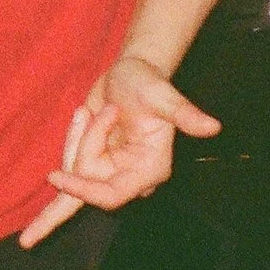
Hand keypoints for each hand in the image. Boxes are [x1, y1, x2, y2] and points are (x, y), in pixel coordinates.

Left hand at [18, 57, 219, 246]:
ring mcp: (109, 173)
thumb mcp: (165, 96)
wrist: (131, 74)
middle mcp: (130, 178)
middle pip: (86, 184)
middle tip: (86, 112)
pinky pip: (68, 164)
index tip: (56, 176)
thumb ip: (184, 114)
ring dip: (78, 135)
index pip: (111, 195)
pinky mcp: (92, 164)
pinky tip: (84, 112)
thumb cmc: (149, 83)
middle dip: (81, 148)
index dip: (83, 190)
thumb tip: (213, 127)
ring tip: (95, 106)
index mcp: (150, 170)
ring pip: (73, 171)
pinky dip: (69, 140)